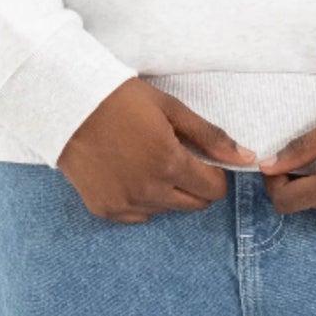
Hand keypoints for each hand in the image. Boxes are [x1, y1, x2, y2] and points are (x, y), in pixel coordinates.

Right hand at [57, 77, 257, 222]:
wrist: (68, 106)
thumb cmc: (122, 100)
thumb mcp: (171, 109)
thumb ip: (210, 136)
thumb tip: (247, 157)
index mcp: (170, 164)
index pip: (213, 189)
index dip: (214, 173)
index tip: (201, 158)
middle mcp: (150, 191)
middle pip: (194, 204)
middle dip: (194, 184)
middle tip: (175, 157)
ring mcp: (126, 204)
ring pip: (166, 209)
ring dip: (167, 191)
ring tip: (147, 160)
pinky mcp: (106, 210)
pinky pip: (138, 215)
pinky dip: (141, 199)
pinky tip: (128, 173)